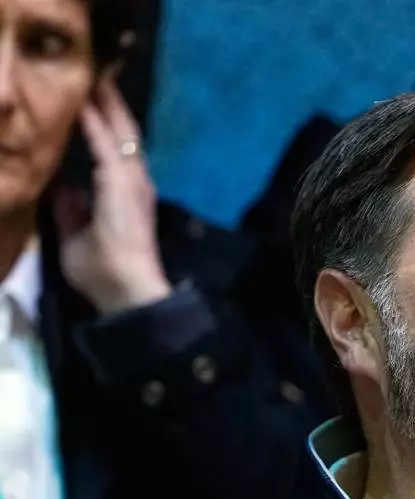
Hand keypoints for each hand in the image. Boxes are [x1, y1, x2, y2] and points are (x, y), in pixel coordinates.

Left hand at [55, 73, 169, 314]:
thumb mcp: (77, 237)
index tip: (91, 101)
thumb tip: (62, 186)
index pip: (114, 150)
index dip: (103, 124)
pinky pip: (106, 143)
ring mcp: (132, 180)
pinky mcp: (122, 182)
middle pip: (122, 133)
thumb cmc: (103, 273)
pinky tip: (86, 99)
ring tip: (96, 76)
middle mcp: (134, 181)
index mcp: (125, 194)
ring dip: (105, 103)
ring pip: (119, 131)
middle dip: (109, 104)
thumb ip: (72, 211)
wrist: (126, 290)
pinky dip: (95, 120)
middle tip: (99, 74)